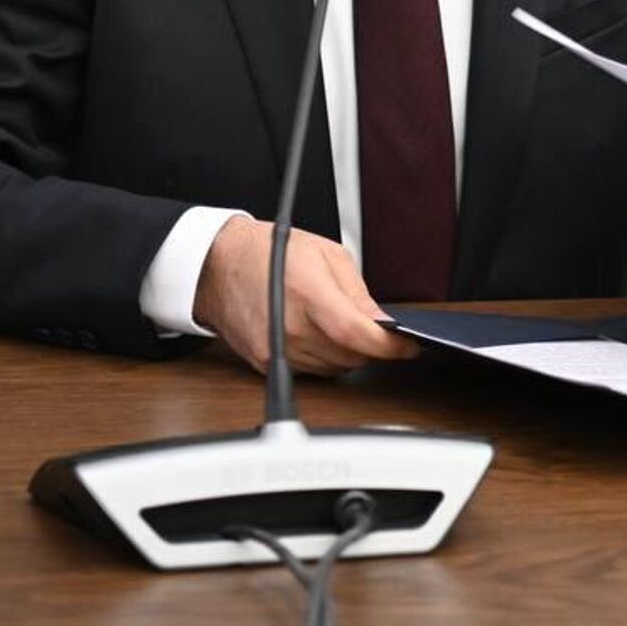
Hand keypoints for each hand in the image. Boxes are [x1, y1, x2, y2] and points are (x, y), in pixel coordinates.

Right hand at [192, 216, 418, 375]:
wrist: (219, 266)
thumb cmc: (269, 252)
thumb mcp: (326, 254)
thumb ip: (358, 292)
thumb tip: (382, 323)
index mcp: (308, 294)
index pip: (357, 335)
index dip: (389, 346)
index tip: (407, 346)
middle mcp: (290, 328)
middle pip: (350, 357)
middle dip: (371, 346)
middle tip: (375, 329)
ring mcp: (276, 350)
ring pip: (334, 369)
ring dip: (347, 354)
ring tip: (341, 326)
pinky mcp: (266, 364)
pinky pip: (311, 372)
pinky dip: (324, 359)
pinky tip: (319, 336)